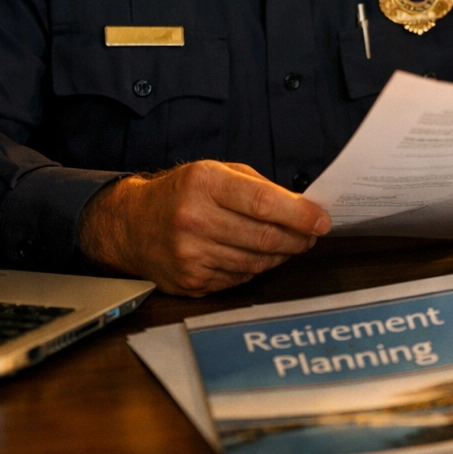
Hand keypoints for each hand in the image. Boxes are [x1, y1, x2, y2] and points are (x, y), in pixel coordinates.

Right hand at [77, 161, 330, 295]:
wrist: (130, 225)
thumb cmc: (181, 193)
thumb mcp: (214, 173)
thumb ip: (257, 187)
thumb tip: (302, 207)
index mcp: (203, 184)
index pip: (262, 202)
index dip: (299, 214)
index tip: (321, 220)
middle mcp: (193, 219)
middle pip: (264, 237)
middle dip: (297, 238)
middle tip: (311, 235)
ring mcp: (190, 255)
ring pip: (256, 261)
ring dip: (280, 255)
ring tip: (288, 244)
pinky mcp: (190, 280)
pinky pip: (239, 278)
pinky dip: (255, 267)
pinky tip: (255, 255)